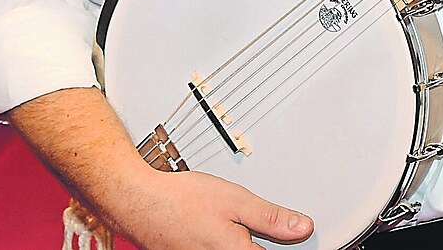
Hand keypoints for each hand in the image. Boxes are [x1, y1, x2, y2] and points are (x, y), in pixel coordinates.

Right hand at [116, 169, 313, 248]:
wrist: (140, 202)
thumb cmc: (182, 200)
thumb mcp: (237, 201)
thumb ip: (272, 218)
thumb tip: (302, 227)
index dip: (286, 242)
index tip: (292, 235)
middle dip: (259, 241)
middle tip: (256, 224)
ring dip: (238, 241)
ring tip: (223, 221)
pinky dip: (220, 242)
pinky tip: (212, 227)